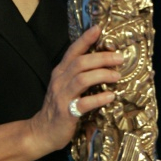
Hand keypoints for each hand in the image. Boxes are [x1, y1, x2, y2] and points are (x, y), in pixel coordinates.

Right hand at [28, 25, 122, 154]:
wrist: (42, 131)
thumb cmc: (58, 107)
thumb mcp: (65, 86)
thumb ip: (78, 74)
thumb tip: (103, 64)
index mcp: (60, 72)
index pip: (73, 51)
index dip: (85, 39)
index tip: (99, 29)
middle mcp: (59, 80)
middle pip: (80, 62)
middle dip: (101, 57)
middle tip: (118, 58)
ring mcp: (62, 96)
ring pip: (82, 79)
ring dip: (101, 75)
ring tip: (117, 75)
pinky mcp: (66, 113)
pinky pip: (84, 103)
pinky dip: (99, 98)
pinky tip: (110, 96)